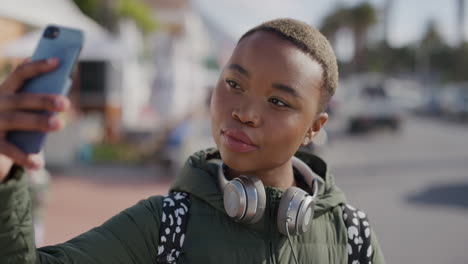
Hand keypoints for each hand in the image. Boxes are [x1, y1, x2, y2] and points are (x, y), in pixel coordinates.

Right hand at [0, 58, 70, 180]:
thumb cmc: (10, 119)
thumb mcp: (18, 106)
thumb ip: (34, 97)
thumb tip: (60, 85)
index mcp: (4, 90)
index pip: (20, 73)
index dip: (39, 66)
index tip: (59, 61)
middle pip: (22, 99)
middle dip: (44, 99)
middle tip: (65, 103)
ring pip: (16, 120)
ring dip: (38, 122)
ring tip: (59, 124)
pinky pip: (8, 150)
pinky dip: (24, 157)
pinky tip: (38, 164)